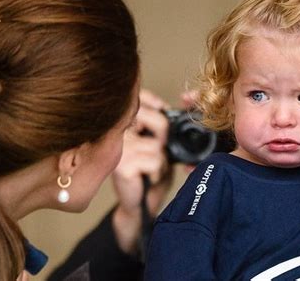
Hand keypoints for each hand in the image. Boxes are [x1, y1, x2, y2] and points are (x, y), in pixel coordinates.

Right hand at [112, 89, 172, 253]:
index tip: (161, 111)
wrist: (139, 202)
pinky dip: (157, 171)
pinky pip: (155, 161)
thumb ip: (162, 123)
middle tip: (159, 150)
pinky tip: (147, 176)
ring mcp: (117, 148)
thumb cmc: (148, 171)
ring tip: (150, 167)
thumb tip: (183, 102)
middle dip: (165, 135)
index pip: (140, 97)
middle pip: (156, 119)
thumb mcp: (157, 142)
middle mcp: (116, 131)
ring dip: (161, 160)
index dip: (156, 103)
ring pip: (158, 145)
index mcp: (122, 121)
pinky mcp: (122, 165)